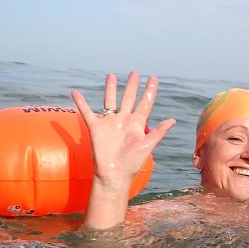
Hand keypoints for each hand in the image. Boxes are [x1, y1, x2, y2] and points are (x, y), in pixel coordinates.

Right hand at [71, 72, 175, 193]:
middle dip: (132, 86)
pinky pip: (87, 112)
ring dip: (110, 88)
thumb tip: (172, 120)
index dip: (150, 91)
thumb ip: (158, 132)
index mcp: (138, 124)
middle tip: (135, 73)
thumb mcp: (147, 146)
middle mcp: (124, 120)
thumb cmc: (132, 163)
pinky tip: (75, 92)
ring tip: (111, 75)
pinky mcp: (96, 127)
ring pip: (110, 101)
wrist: (114, 174)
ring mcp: (110, 123)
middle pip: (128, 98)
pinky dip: (81, 103)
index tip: (153, 78)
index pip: (145, 103)